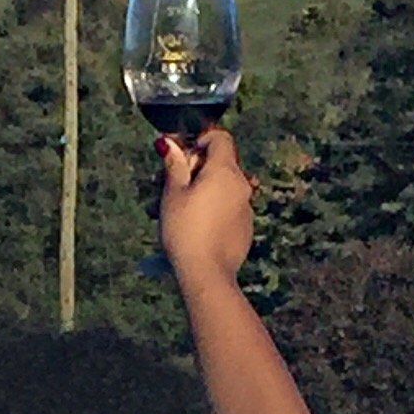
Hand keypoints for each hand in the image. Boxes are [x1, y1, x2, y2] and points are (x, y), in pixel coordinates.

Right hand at [158, 126, 255, 286]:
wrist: (207, 274)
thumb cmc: (186, 231)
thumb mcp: (173, 194)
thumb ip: (174, 166)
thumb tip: (170, 143)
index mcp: (225, 171)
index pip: (220, 139)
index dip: (201, 141)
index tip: (184, 157)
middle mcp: (241, 185)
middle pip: (219, 165)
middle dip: (193, 171)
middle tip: (168, 187)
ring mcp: (246, 208)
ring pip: (221, 189)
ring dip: (199, 193)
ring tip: (172, 213)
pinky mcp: (245, 228)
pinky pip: (227, 209)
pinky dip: (211, 210)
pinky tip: (192, 229)